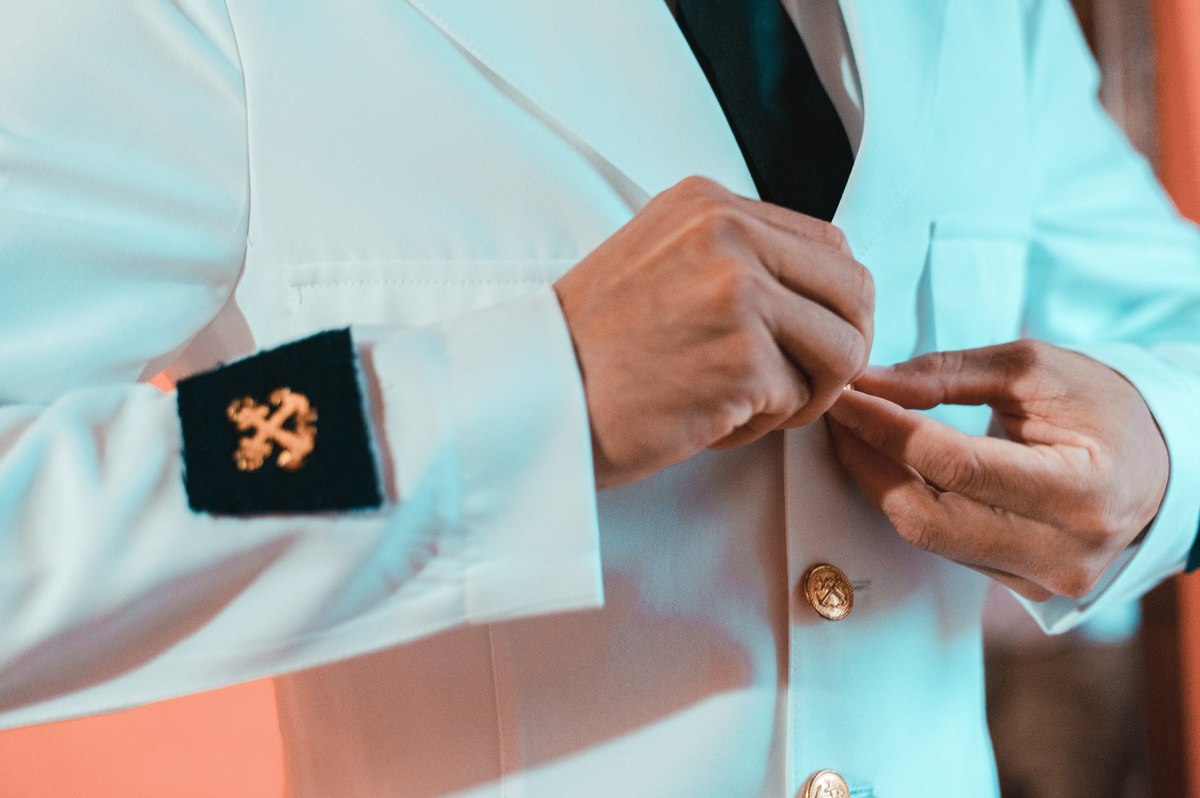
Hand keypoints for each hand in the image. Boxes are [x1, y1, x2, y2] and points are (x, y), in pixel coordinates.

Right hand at [554, 176, 872, 487]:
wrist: (531, 400)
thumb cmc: (590, 351)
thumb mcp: (660, 263)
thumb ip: (736, 261)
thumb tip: (820, 295)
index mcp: (709, 203)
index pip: (829, 246)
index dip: (827, 307)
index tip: (796, 345)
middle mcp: (729, 232)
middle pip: (855, 292)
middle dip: (835, 352)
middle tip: (786, 385)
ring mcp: (739, 291)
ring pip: (844, 349)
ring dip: (805, 392)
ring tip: (743, 404)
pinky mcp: (742, 356)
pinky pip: (801, 401)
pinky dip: (762, 425)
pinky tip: (708, 421)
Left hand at [825, 340, 1168, 600]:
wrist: (1156, 464)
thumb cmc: (1099, 407)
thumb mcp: (1036, 368)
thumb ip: (949, 374)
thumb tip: (870, 384)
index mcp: (1081, 492)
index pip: (954, 466)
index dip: (885, 429)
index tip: (845, 396)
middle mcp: (1063, 552)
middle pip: (927, 517)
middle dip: (867, 462)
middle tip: (837, 415)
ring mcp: (1040, 581)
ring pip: (927, 537)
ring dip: (878, 483)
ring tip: (856, 432)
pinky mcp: (1020, 589)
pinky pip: (943, 547)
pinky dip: (908, 503)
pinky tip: (890, 465)